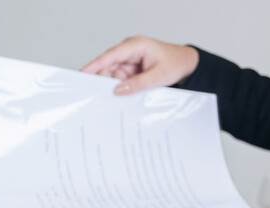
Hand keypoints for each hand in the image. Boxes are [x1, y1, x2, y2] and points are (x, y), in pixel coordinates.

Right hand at [82, 36, 198, 94]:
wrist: (187, 64)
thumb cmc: (176, 64)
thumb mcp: (158, 76)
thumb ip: (137, 84)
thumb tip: (118, 90)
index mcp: (136, 45)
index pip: (110, 55)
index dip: (95, 65)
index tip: (82, 74)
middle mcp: (129, 51)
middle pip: (108, 66)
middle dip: (102, 80)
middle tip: (94, 96)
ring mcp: (129, 60)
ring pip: (112, 75)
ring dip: (112, 87)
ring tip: (110, 100)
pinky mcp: (130, 69)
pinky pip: (119, 79)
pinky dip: (118, 88)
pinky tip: (118, 97)